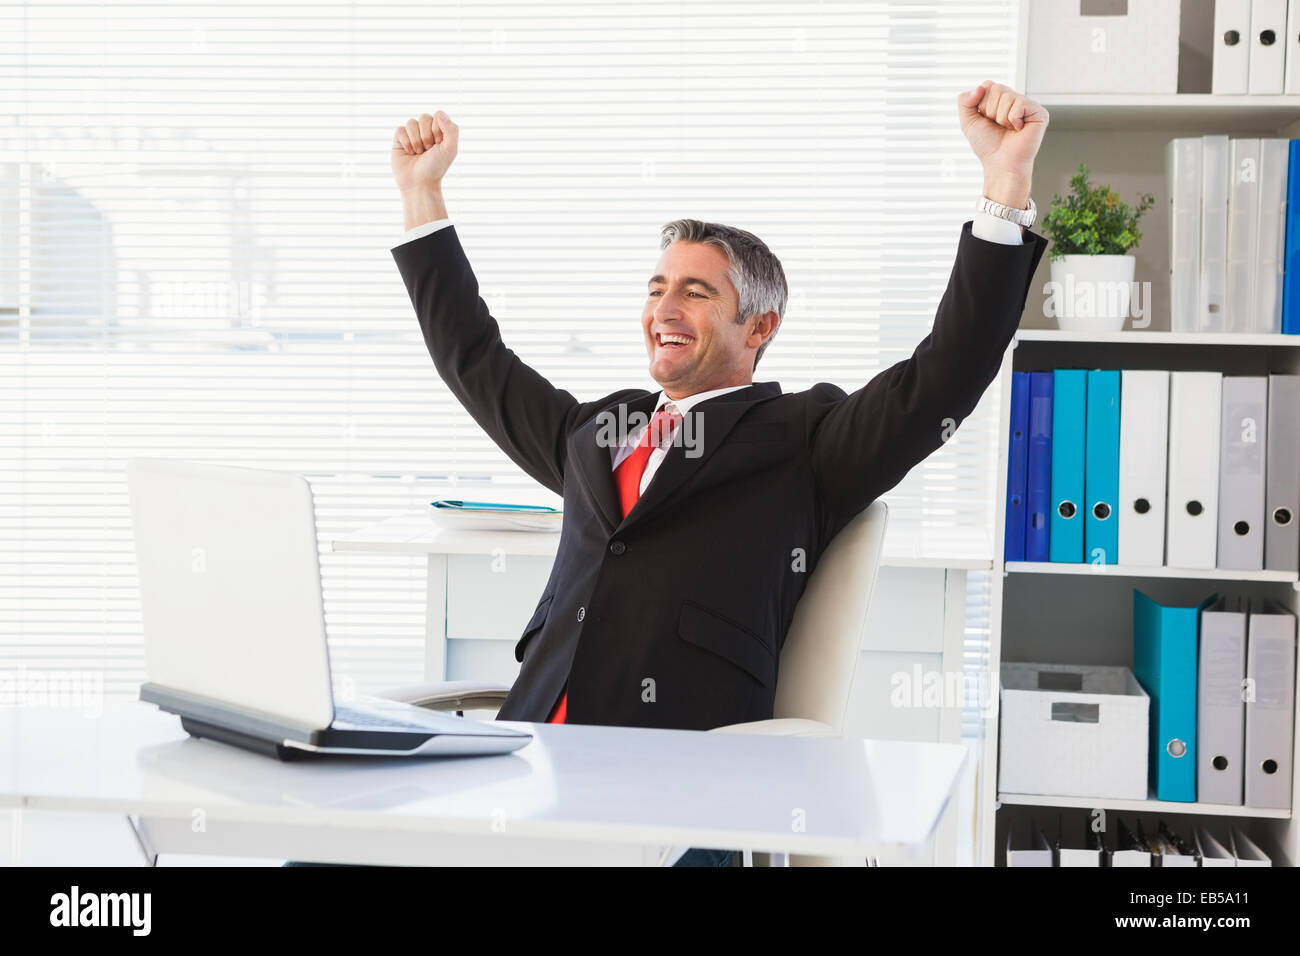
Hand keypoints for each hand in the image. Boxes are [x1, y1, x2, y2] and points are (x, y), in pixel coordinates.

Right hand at [391, 111, 458, 192]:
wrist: (420, 183)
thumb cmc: (436, 168)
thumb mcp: (450, 149)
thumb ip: (452, 130)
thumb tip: (439, 113)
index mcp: (440, 131)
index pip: (438, 115)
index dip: (437, 129)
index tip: (439, 144)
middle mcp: (426, 130)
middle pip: (424, 117)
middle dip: (427, 135)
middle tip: (428, 150)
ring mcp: (412, 134)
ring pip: (411, 123)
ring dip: (416, 140)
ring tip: (418, 153)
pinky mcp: (399, 140)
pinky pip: (400, 130)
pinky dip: (406, 142)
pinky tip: (409, 152)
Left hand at [956, 81, 1048, 207]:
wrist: (1000, 163)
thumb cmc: (987, 145)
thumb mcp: (968, 121)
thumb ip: (964, 101)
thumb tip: (980, 87)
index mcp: (1000, 99)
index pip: (987, 85)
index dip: (981, 104)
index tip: (986, 120)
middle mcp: (1014, 99)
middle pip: (996, 88)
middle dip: (990, 110)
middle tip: (998, 126)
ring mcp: (1027, 105)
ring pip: (1006, 96)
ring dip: (1001, 117)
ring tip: (1008, 129)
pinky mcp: (1039, 112)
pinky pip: (1019, 103)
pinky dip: (1013, 119)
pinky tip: (1018, 129)